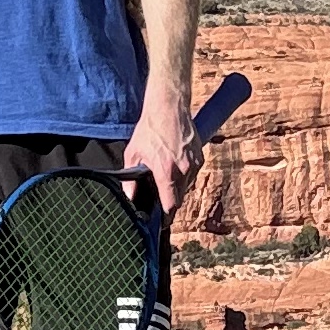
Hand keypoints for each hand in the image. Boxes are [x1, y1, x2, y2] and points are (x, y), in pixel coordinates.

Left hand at [124, 89, 196, 215]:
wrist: (169, 107)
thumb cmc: (149, 129)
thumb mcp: (133, 154)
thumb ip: (130, 180)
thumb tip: (129, 198)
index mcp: (166, 172)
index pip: (171, 204)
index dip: (167, 216)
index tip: (163, 222)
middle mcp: (183, 170)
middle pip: (179, 198)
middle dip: (170, 201)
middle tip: (160, 198)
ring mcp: (194, 164)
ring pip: (187, 187)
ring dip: (177, 187)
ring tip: (165, 176)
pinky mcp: (199, 157)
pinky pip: (192, 175)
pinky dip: (184, 175)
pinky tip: (174, 165)